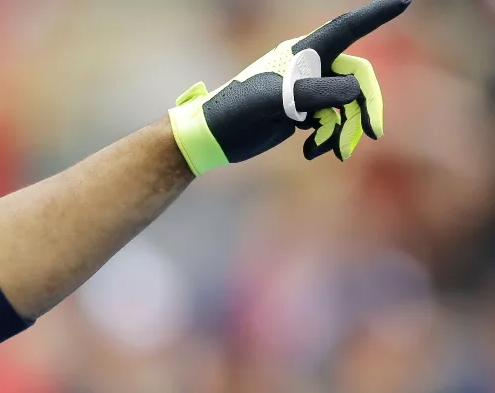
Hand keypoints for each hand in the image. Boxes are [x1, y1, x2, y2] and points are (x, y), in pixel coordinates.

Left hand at [168, 0, 408, 175]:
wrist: (212, 137)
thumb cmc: (238, 111)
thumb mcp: (277, 100)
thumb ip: (317, 93)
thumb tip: (356, 91)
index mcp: (305, 53)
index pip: (348, 28)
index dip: (377, 15)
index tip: (406, 0)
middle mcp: (309, 66)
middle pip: (358, 80)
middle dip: (366, 108)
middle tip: (371, 134)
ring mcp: (306, 89)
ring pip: (347, 105)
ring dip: (344, 130)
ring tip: (329, 151)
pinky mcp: (301, 111)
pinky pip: (332, 121)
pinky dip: (329, 138)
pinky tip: (311, 152)